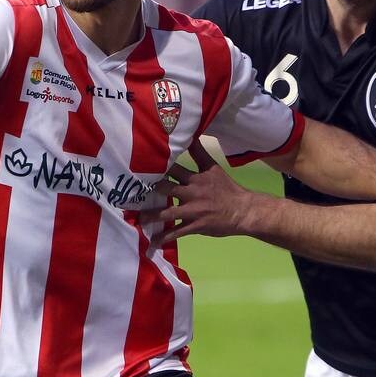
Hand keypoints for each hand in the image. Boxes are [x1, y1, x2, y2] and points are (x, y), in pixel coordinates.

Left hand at [144, 139, 265, 243]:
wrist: (243, 210)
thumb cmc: (227, 188)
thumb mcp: (213, 168)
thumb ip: (199, 152)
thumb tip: (191, 133)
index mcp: (195, 178)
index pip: (174, 168)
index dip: (157, 166)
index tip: (140, 164)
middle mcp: (192, 193)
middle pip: (166, 188)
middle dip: (150, 189)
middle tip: (132, 191)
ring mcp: (193, 211)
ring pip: (168, 212)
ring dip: (151, 215)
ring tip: (137, 218)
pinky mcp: (195, 226)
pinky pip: (177, 232)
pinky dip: (165, 237)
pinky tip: (153, 242)